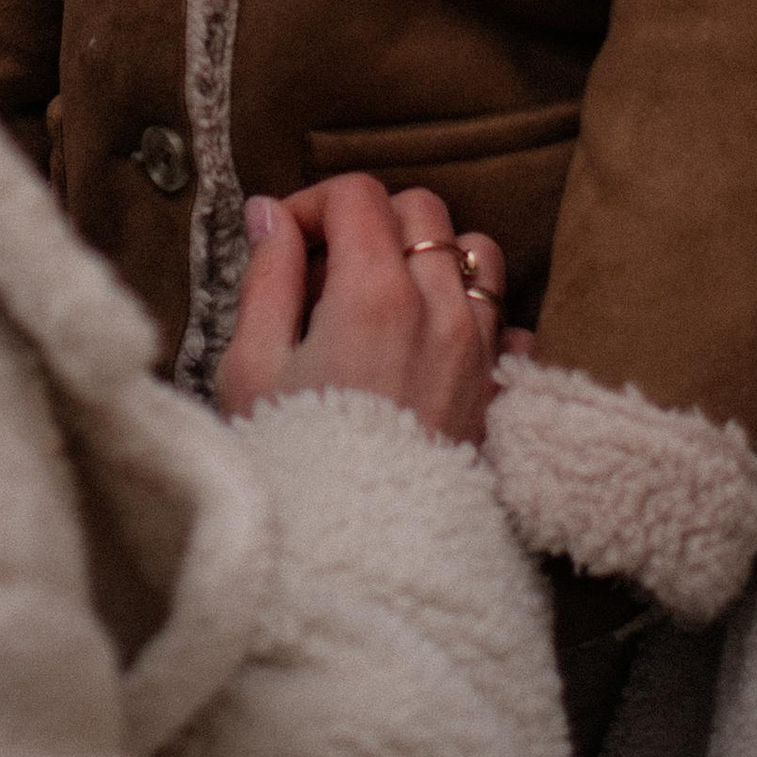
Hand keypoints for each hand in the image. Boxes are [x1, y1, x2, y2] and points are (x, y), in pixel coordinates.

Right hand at [215, 176, 505, 446]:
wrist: (361, 562)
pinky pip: (505, 320)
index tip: (285, 242)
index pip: (357, 194)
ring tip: (384, 298)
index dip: (313, 203)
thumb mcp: (251, 368)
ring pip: (475, 253)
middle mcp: (439, 308)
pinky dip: (473, 313)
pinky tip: (429, 343)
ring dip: (431, 256)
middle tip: (326, 271)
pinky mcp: (498, 390)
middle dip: (370, 220)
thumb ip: (266, 278)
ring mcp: (479, 349)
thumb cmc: (295, 466)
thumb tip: (270, 216)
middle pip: (421, 209)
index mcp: (373, 293)